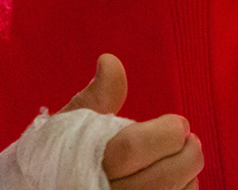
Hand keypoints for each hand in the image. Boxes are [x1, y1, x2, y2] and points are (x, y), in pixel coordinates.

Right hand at [63, 54, 203, 189]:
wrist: (48, 189)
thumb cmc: (63, 155)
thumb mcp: (72, 123)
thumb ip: (97, 96)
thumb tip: (110, 61)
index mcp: (88, 162)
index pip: (132, 148)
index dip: (165, 133)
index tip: (178, 124)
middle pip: (159, 179)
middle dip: (186, 155)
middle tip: (190, 139)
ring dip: (187, 176)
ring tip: (185, 157)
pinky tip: (177, 180)